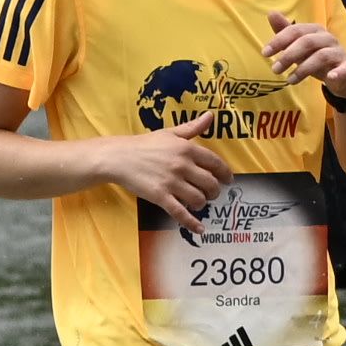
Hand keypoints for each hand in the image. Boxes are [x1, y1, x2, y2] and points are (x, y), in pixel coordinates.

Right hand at [97, 126, 234, 217]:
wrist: (118, 157)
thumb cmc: (144, 145)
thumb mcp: (169, 133)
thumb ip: (192, 128)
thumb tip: (211, 116)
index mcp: (187, 149)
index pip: (216, 163)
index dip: (225, 174)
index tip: (228, 180)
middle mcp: (182, 165)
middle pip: (210, 184)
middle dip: (214, 192)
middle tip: (211, 194)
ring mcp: (171, 182)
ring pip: (198, 199)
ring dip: (202, 204)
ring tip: (198, 203)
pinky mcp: (160, 196)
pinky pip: (180, 212)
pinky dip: (192, 223)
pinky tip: (199, 229)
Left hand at [265, 10, 345, 104]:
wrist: (341, 74)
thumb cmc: (315, 56)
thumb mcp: (298, 45)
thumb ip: (285, 31)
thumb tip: (271, 12)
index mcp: (314, 30)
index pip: (295, 30)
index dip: (279, 40)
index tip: (265, 53)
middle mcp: (328, 38)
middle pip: (307, 42)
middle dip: (288, 55)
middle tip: (274, 69)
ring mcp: (339, 52)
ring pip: (321, 56)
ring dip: (303, 69)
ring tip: (289, 80)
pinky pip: (345, 68)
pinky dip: (338, 72)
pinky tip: (329, 78)